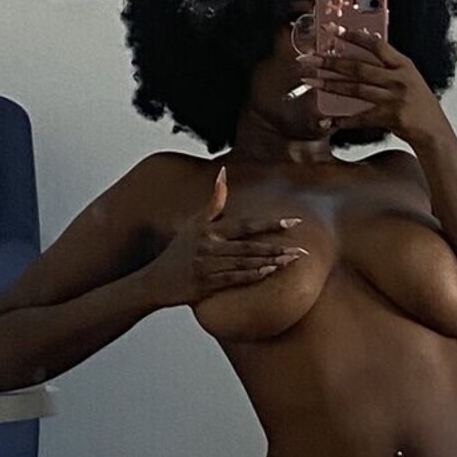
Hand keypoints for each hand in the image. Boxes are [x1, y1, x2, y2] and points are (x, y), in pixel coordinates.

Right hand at [144, 168, 307, 306]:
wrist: (155, 280)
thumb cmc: (179, 250)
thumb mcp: (194, 223)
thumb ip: (214, 201)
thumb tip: (224, 171)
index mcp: (209, 230)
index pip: (245, 225)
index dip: (269, 224)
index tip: (293, 222)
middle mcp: (208, 246)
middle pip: (249, 246)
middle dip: (276, 247)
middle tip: (302, 249)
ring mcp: (206, 266)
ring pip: (244, 263)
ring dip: (269, 262)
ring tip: (291, 262)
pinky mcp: (204, 285)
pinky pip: (232, 280)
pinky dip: (251, 276)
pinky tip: (268, 273)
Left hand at [298, 22, 447, 145]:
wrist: (434, 131)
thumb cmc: (420, 105)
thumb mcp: (409, 79)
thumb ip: (388, 68)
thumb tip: (357, 60)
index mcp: (404, 65)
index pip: (376, 44)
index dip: (354, 36)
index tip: (333, 30)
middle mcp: (399, 79)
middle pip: (359, 67)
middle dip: (331, 62)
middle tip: (311, 59)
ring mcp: (394, 98)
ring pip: (355, 89)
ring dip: (330, 85)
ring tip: (311, 82)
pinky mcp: (389, 117)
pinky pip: (360, 117)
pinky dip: (342, 120)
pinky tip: (327, 120)